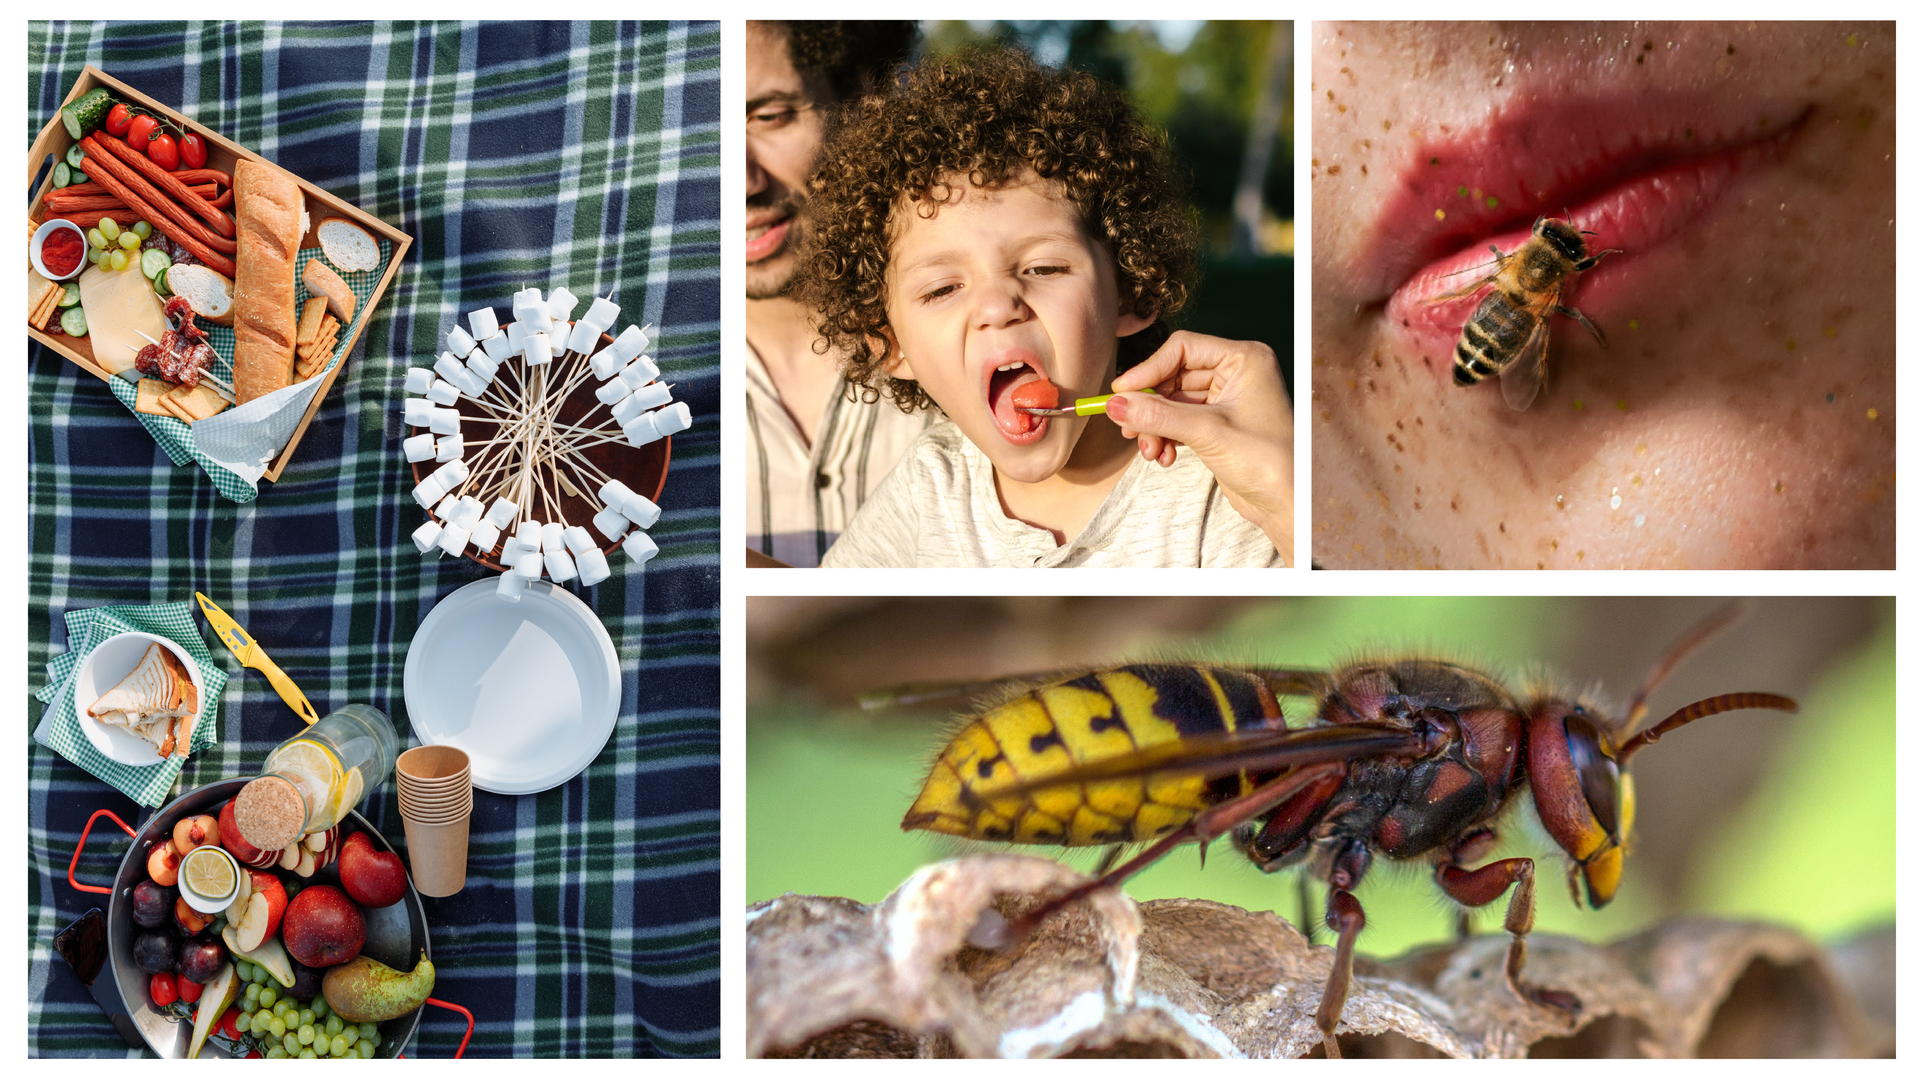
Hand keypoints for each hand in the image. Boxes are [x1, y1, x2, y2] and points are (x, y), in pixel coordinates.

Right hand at [1107, 331, 1292, 551]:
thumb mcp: (1206, 432)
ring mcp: (1225, 399)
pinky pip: (1179, 421)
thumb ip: (1158, 414)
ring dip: (1155, 426)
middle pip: (1173, 376)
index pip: (1183, 348)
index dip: (1149, 369)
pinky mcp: (1217, 424)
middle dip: (1150, 405)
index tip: (1122, 393)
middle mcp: (1235, 373)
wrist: (1286, 502)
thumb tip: (1116, 403)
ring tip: (1150, 450)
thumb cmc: (1266, 460)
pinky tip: (1164, 456)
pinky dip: (1166, 437)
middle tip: (1129, 427)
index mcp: (1244, 359)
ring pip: (1173, 401)